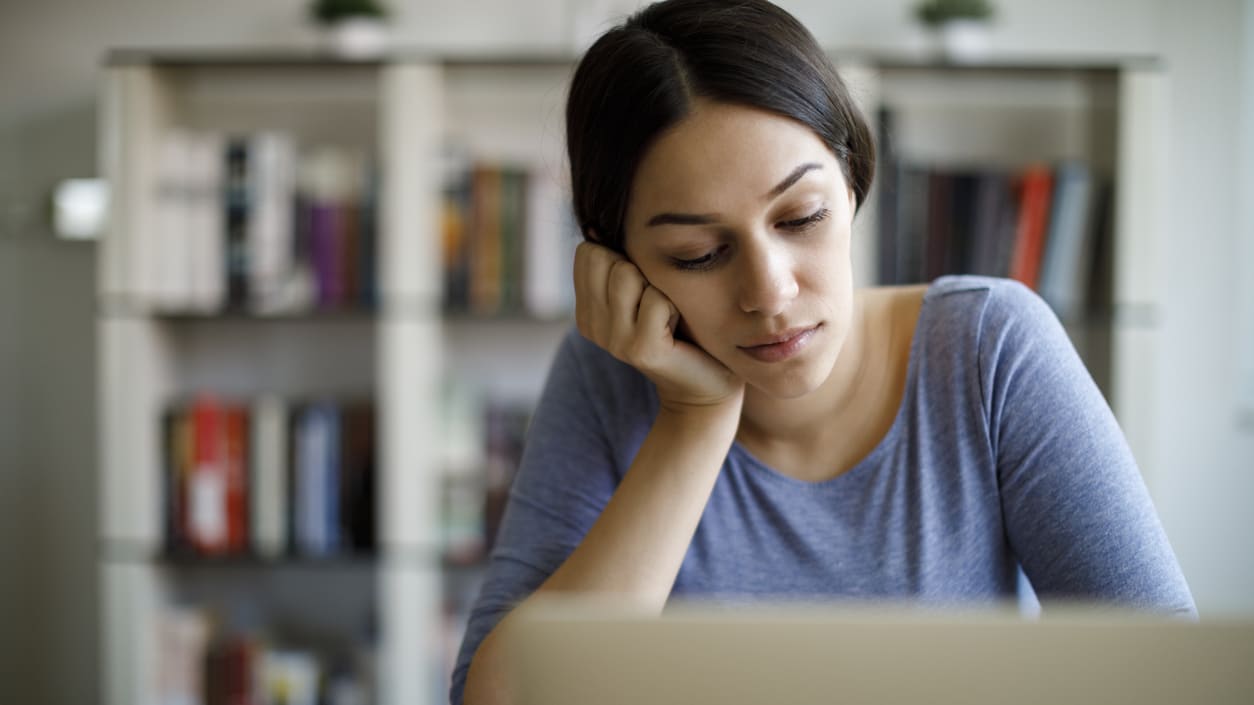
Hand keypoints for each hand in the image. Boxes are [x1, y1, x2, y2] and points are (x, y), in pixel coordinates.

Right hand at [574, 241, 744, 409]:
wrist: (705, 383)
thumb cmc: (680, 326)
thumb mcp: (643, 290)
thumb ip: (621, 261)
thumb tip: (596, 221)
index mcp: (586, 311)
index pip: (587, 252)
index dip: (621, 256)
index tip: (642, 286)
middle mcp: (591, 326)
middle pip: (605, 258)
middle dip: (638, 268)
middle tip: (657, 301)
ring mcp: (613, 341)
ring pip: (627, 274)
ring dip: (657, 286)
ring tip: (667, 312)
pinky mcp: (640, 350)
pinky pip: (657, 299)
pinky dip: (675, 305)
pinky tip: (678, 328)